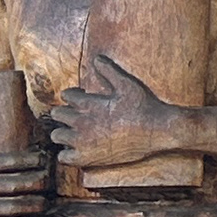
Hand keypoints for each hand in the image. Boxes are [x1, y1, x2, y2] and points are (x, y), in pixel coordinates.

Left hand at [47, 50, 182, 173]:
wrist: (159, 131)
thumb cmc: (144, 107)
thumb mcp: (128, 84)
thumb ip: (109, 71)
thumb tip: (96, 58)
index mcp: (89, 104)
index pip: (66, 96)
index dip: (73, 95)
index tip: (82, 98)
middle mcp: (82, 123)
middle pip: (58, 114)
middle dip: (66, 112)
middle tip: (79, 115)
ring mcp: (83, 142)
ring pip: (57, 135)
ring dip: (64, 132)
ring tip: (76, 132)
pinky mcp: (88, 158)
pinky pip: (64, 157)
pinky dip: (68, 153)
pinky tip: (78, 149)